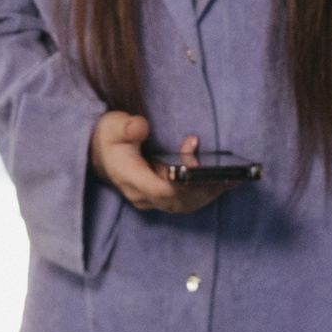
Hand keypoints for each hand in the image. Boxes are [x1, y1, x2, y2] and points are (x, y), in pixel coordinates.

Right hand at [88, 111, 231, 214]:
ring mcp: (151, 199)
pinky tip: (223, 183)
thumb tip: (140, 126)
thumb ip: (125, 126)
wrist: (99, 153)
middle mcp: (142, 195)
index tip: (196, 161)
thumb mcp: (112, 126)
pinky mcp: (160, 197)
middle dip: (204, 188)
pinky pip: (184, 202)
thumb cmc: (107, 138)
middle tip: (228, 173)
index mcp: (130, 178)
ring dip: (208, 193)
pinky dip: (203, 193)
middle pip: (178, 202)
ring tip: (233, 178)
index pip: (161, 190)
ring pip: (184, 205)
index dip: (182, 182)